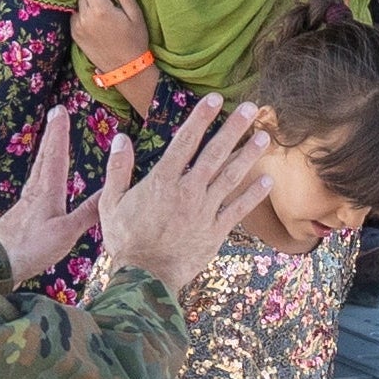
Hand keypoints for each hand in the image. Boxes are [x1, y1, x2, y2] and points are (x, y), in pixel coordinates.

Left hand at [0, 106, 96, 284]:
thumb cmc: (31, 248)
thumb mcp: (66, 232)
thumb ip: (87, 213)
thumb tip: (109, 193)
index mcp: (46, 191)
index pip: (55, 155)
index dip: (59, 133)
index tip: (61, 111)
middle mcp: (34, 191)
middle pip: (44, 157)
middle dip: (52, 135)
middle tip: (55, 114)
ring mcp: (25, 202)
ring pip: (38, 169)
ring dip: (46, 152)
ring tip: (51, 141)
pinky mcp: (20, 215)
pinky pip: (34, 185)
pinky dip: (41, 173)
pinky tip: (41, 181)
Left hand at [69, 0, 152, 89]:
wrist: (126, 68)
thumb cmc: (135, 40)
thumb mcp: (135, 14)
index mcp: (100, 9)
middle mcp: (85, 17)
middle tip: (106, 3)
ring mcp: (78, 28)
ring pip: (77, 5)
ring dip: (86, 6)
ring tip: (101, 15)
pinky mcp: (75, 36)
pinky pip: (75, 18)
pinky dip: (82, 17)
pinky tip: (95, 25)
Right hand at [92, 95, 282, 295]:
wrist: (144, 278)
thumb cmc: (125, 240)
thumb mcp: (110, 203)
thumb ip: (118, 169)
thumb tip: (121, 138)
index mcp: (162, 181)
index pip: (185, 142)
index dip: (201, 118)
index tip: (216, 99)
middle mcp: (188, 192)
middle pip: (215, 154)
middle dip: (234, 128)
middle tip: (252, 108)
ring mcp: (204, 211)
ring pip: (231, 178)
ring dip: (248, 156)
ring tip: (264, 138)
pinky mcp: (215, 232)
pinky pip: (238, 210)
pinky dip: (253, 195)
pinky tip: (267, 180)